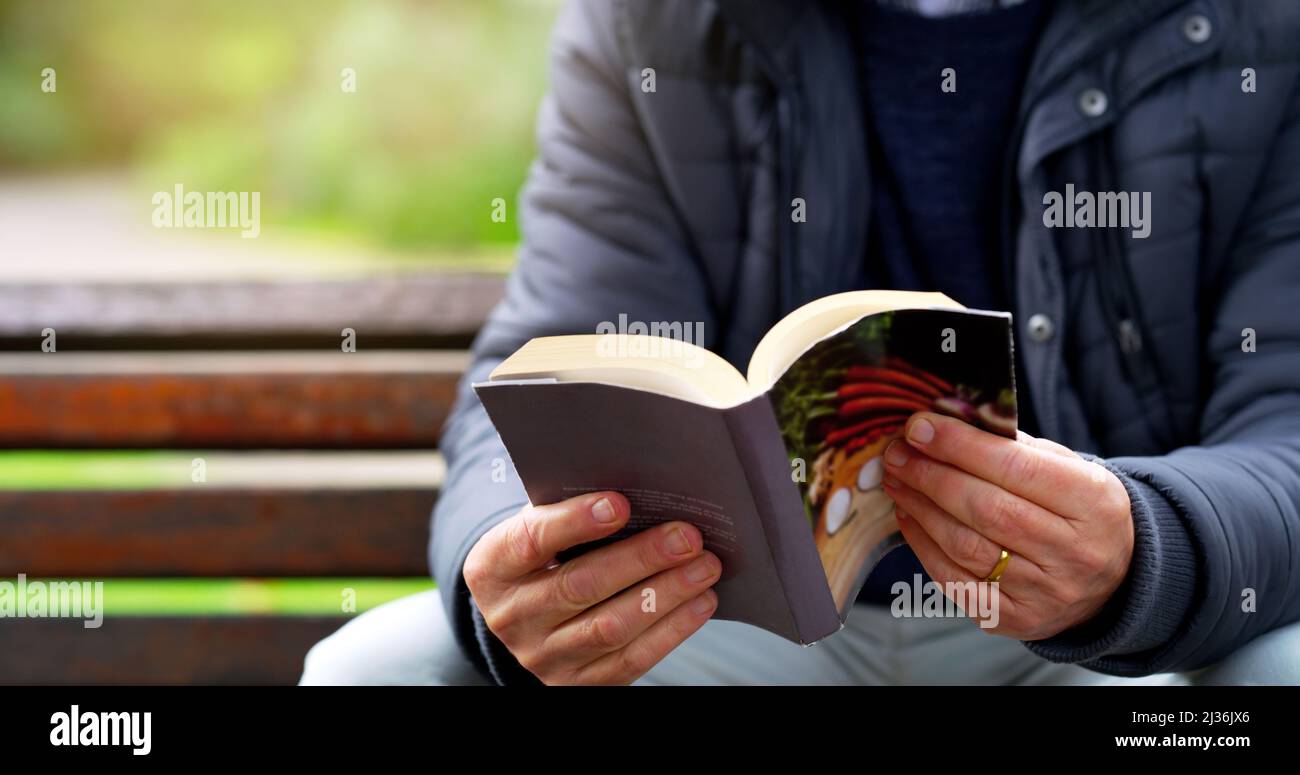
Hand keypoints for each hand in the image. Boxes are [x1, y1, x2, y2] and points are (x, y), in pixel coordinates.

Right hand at [463, 491, 719, 683]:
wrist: (527, 619)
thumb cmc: (546, 556)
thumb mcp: (539, 529)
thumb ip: (571, 511)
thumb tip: (642, 489)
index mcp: (493, 567)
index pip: (531, 541)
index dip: (575, 522)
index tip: (621, 504)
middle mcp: (511, 617)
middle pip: (581, 586)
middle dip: (641, 558)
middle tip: (688, 536)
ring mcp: (543, 656)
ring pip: (611, 626)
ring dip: (666, 594)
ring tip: (705, 566)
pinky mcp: (577, 683)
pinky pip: (631, 659)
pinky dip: (672, 629)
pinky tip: (701, 602)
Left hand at [881, 412, 1133, 639]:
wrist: (1113, 580)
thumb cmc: (1077, 511)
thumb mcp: (1068, 469)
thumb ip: (1012, 445)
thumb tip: (944, 422)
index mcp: (1094, 503)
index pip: (1016, 467)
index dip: (960, 445)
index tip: (919, 427)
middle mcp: (1074, 553)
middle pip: (985, 509)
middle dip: (931, 476)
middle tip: (898, 453)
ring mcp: (1045, 593)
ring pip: (964, 545)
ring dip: (920, 507)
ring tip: (897, 480)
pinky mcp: (1015, 619)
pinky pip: (955, 581)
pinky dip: (923, 545)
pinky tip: (908, 517)